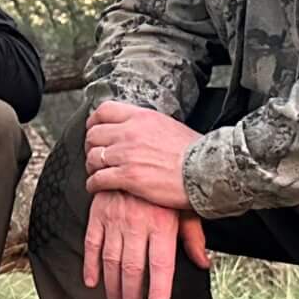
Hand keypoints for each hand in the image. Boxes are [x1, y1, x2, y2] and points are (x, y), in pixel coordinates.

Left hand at [84, 100, 198, 210]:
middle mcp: (130, 132)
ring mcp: (127, 154)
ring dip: (91, 167)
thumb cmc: (197, 153)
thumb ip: (150, 126)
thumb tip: (143, 129)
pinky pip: (98, 178)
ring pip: (93, 157)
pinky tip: (96, 188)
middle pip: (94, 134)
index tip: (94, 130)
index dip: (94, 122)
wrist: (207, 170)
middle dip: (91, 146)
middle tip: (95, 155)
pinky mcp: (128, 176)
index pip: (104, 111)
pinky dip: (93, 184)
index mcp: (142, 117)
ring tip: (95, 173)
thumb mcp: (171, 126)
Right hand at [84, 189, 211, 298]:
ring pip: (111, 262)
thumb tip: (203, 263)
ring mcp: (115, 219)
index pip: (160, 265)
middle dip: (132, 297)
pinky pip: (92, 244)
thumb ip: (193, 236)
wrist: (138, 154)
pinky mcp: (98, 214)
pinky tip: (92, 282)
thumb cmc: (166, 184)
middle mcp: (137, 224)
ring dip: (112, 287)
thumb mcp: (185, 207)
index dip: (158, 290)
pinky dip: (90, 265)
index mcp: (162, 224)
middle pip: (133, 269)